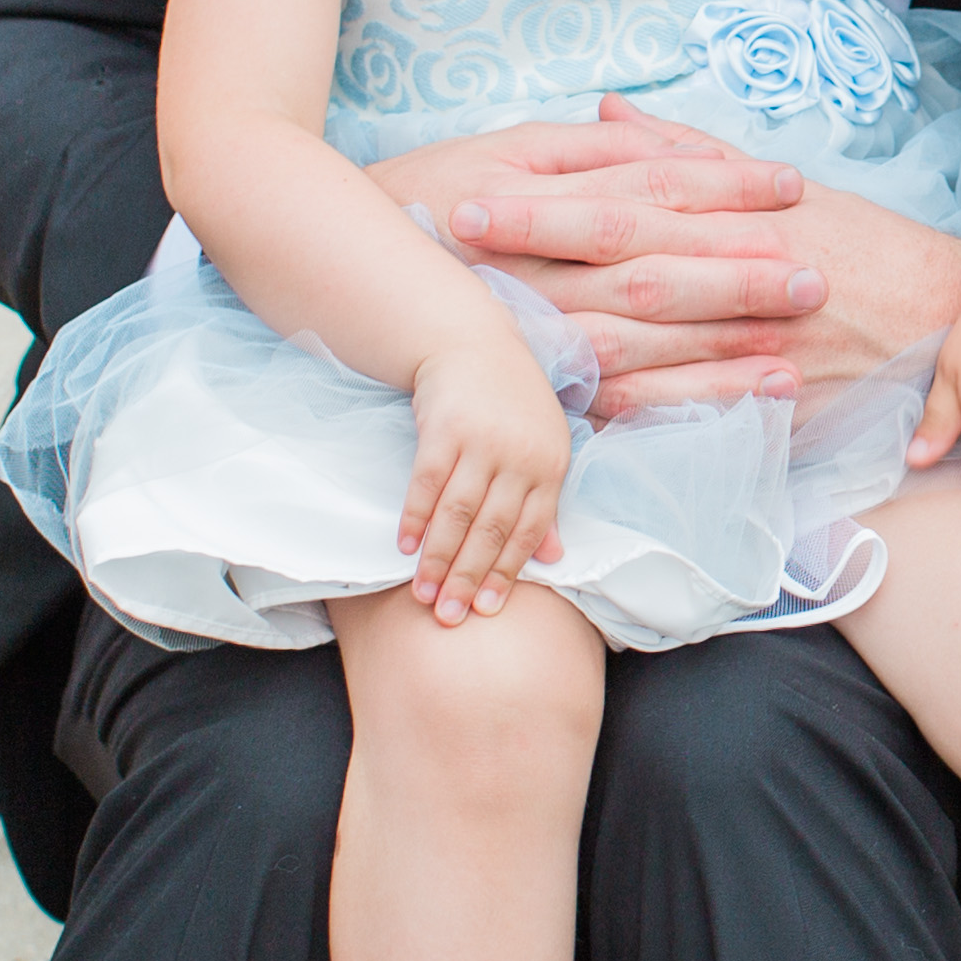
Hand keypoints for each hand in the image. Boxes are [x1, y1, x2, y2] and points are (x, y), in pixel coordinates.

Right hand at [396, 335, 571, 625]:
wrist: (475, 344)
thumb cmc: (513, 404)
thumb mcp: (542, 448)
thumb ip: (544, 504)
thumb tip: (554, 558)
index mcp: (550, 465)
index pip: (528, 531)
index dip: (506, 573)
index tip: (487, 610)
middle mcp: (520, 456)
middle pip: (491, 529)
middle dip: (468, 577)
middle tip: (449, 616)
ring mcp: (482, 441)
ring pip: (458, 512)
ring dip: (438, 558)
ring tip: (423, 594)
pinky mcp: (445, 428)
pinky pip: (427, 483)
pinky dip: (416, 518)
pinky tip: (406, 547)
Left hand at [416, 99, 960, 414]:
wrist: (949, 317)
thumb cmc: (862, 245)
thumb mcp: (785, 185)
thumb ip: (689, 149)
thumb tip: (609, 110)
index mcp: (734, 216)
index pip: (621, 207)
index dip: (540, 208)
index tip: (470, 200)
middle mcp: (735, 275)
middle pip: (612, 272)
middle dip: (526, 265)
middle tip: (447, 257)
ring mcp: (748, 343)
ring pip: (636, 346)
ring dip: (550, 342)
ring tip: (478, 338)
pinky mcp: (764, 402)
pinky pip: (680, 409)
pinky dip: (619, 409)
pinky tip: (559, 407)